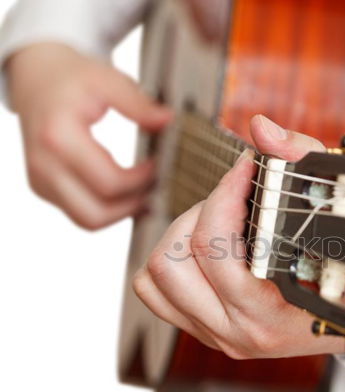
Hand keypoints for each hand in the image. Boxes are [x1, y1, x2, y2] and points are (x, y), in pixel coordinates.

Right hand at [7, 43, 170, 228]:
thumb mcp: (108, 80)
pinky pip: (81, 214)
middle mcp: (43, 165)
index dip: (142, 180)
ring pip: (88, 220)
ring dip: (122, 212)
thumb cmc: (73, 79)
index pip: (109, 183)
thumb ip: (139, 104)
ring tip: (146, 191)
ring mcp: (40, 181)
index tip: (159, 164)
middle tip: (156, 185)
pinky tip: (129, 193)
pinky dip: (108, 210)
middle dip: (133, 205)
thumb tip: (168, 121)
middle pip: (95, 214)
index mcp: (57, 137)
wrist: (36, 78)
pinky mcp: (44, 188)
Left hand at [133, 115, 344, 358]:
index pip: (215, 246)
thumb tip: (262, 131)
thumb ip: (304, 161)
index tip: (248, 168)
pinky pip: (156, 294)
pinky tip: (206, 249)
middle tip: (234, 199)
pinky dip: (171, 262)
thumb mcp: (342, 213)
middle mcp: (242, 330)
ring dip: (180, 238)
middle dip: (201, 213)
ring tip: (218, 224)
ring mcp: (220, 336)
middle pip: (173, 260)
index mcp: (276, 309)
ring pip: (155, 279)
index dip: (227, 192)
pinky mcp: (206, 332)